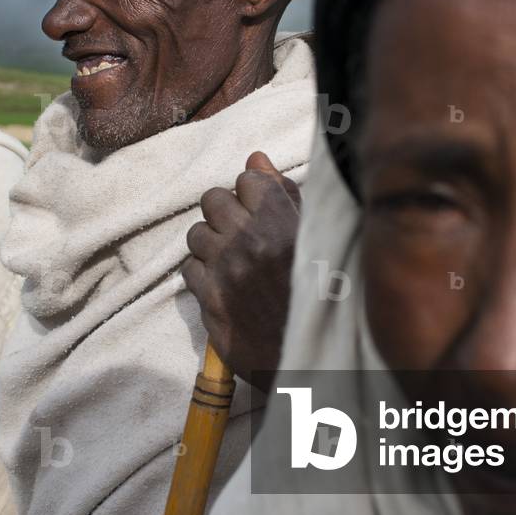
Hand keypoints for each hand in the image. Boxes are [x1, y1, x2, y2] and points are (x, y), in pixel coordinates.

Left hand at [181, 151, 301, 391]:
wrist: (316, 357)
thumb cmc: (326, 295)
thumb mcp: (318, 237)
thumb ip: (286, 194)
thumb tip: (256, 157)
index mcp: (281, 220)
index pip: (247, 179)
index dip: (253, 193)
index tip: (261, 210)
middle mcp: (248, 239)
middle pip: (213, 199)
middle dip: (226, 212)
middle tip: (241, 233)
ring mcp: (225, 269)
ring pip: (196, 233)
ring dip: (211, 243)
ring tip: (232, 261)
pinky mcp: (209, 299)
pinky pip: (189, 269)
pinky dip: (203, 274)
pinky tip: (224, 285)